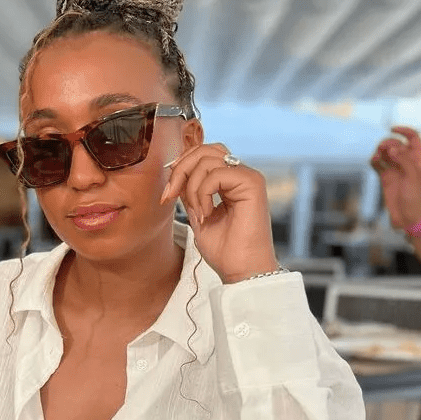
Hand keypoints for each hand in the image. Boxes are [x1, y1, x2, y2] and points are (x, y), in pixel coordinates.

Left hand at [160, 143, 276, 281]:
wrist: (242, 270)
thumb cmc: (225, 251)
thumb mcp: (198, 216)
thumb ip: (190, 193)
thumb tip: (175, 174)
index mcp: (229, 181)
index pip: (202, 155)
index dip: (180, 168)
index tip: (167, 196)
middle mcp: (240, 175)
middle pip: (204, 149)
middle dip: (180, 169)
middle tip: (171, 196)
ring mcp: (248, 177)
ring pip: (207, 158)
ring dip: (192, 186)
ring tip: (197, 212)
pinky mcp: (252, 183)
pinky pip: (216, 173)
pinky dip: (203, 193)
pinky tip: (207, 214)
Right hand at [370, 126, 420, 229]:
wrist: (409, 217)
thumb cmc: (416, 197)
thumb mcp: (413, 177)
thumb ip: (403, 160)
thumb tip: (391, 148)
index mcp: (419, 159)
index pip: (413, 137)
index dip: (404, 131)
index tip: (392, 129)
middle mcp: (407, 162)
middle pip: (396, 144)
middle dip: (388, 143)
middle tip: (383, 149)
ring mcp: (396, 170)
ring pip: (385, 153)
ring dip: (379, 151)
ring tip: (376, 156)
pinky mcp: (385, 178)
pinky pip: (378, 164)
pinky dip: (374, 160)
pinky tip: (373, 160)